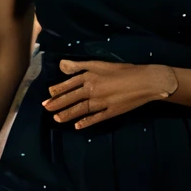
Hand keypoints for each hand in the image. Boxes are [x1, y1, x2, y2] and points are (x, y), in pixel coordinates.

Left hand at [43, 59, 177, 129]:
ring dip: (67, 114)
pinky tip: (77, 126)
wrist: (145, 81)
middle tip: (46, 108)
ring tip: (56, 119)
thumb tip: (62, 65)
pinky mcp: (110, 112)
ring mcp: (101, 102)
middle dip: (57, 103)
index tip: (48, 94)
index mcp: (90, 76)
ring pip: (80, 109)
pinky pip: (95, 118)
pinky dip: (86, 122)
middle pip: (71, 97)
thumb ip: (80, 65)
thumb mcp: (100, 63)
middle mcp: (92, 89)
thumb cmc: (123, 70)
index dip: (58, 90)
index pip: (69, 84)